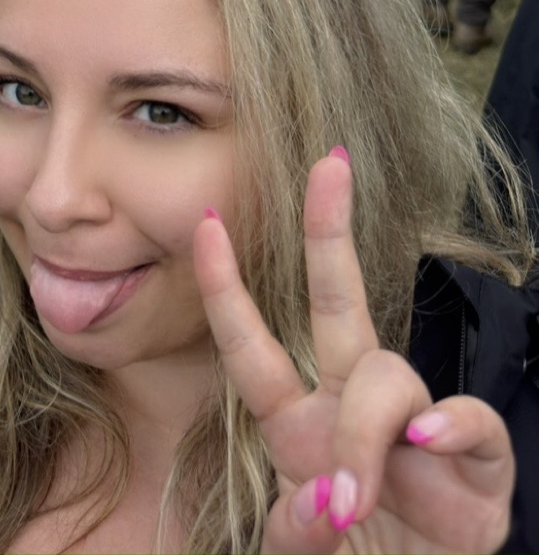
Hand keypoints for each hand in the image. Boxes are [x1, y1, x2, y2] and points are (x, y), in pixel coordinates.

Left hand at [193, 151, 513, 552]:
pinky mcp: (477, 458)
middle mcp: (351, 406)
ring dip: (364, 437)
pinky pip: (467, 417)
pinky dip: (448, 427)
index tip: (205, 221)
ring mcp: (415, 425)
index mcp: (298, 425)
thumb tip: (321, 498)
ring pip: (386, 377)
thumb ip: (295, 535)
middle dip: (328, 230)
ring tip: (351, 505)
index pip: (252, 344)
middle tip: (327, 163)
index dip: (226, 287)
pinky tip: (427, 444)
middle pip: (334, 302)